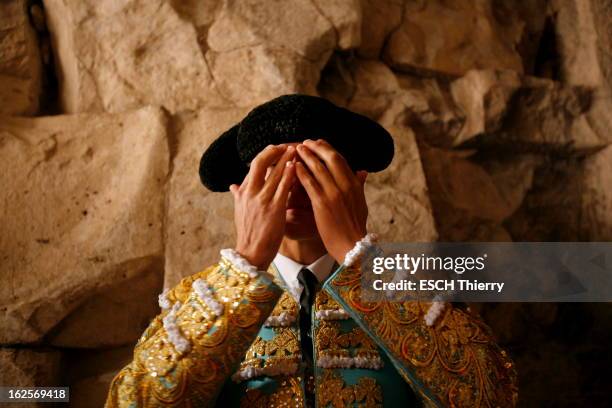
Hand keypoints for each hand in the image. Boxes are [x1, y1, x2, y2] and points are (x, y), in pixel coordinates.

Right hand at [230, 145, 295, 269]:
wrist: (251, 254)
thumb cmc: (248, 234)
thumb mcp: (239, 211)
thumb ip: (238, 196)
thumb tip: (233, 185)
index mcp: (243, 192)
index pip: (254, 166)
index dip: (266, 155)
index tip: (276, 148)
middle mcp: (250, 193)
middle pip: (260, 162)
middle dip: (274, 150)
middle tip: (287, 145)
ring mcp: (261, 200)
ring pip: (274, 172)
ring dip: (286, 158)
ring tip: (296, 149)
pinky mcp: (274, 208)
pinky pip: (283, 187)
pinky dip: (289, 174)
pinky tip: (296, 166)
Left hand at [295, 139, 367, 263]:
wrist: (352, 246)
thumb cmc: (355, 227)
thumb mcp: (361, 203)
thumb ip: (360, 186)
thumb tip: (363, 172)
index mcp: (355, 184)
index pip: (341, 159)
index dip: (328, 149)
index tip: (319, 143)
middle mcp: (346, 185)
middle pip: (331, 158)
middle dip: (317, 147)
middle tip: (306, 142)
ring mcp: (334, 193)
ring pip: (319, 167)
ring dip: (307, 156)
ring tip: (297, 149)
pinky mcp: (322, 203)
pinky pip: (310, 182)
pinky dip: (301, 172)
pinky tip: (294, 166)